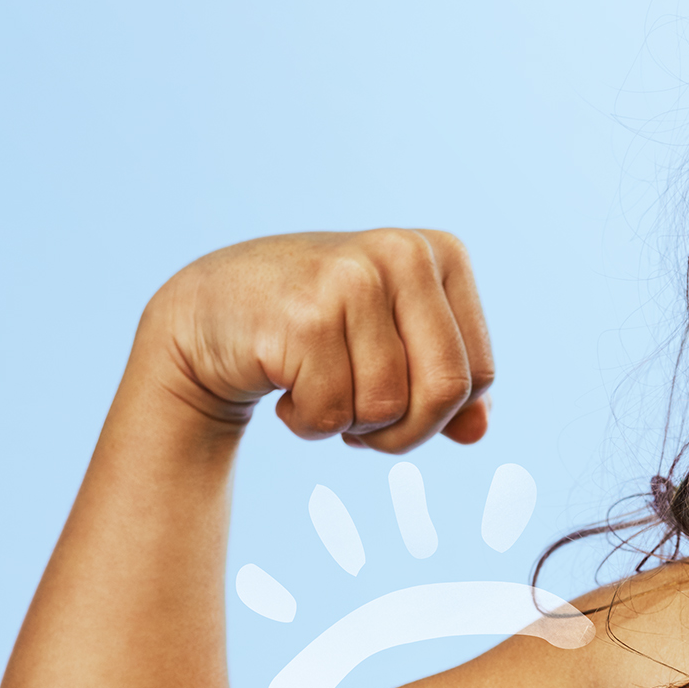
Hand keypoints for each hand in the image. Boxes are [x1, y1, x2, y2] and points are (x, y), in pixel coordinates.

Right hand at [141, 229, 493, 450]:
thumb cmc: (314, 327)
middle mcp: (404, 255)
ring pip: (386, 408)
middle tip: (362, 428)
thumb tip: (478, 432)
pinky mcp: (305, 316)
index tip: (396, 404)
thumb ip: (442, 385)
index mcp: (442, 254)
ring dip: (348, 426)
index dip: (440, 416)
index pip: (479, 374)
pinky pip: (333, 412)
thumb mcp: (391, 343)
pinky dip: (309, 423)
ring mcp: (353, 279)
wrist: (209, 308)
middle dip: (405, 433)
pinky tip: (285, 387)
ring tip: (316, 390)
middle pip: (446, 392)